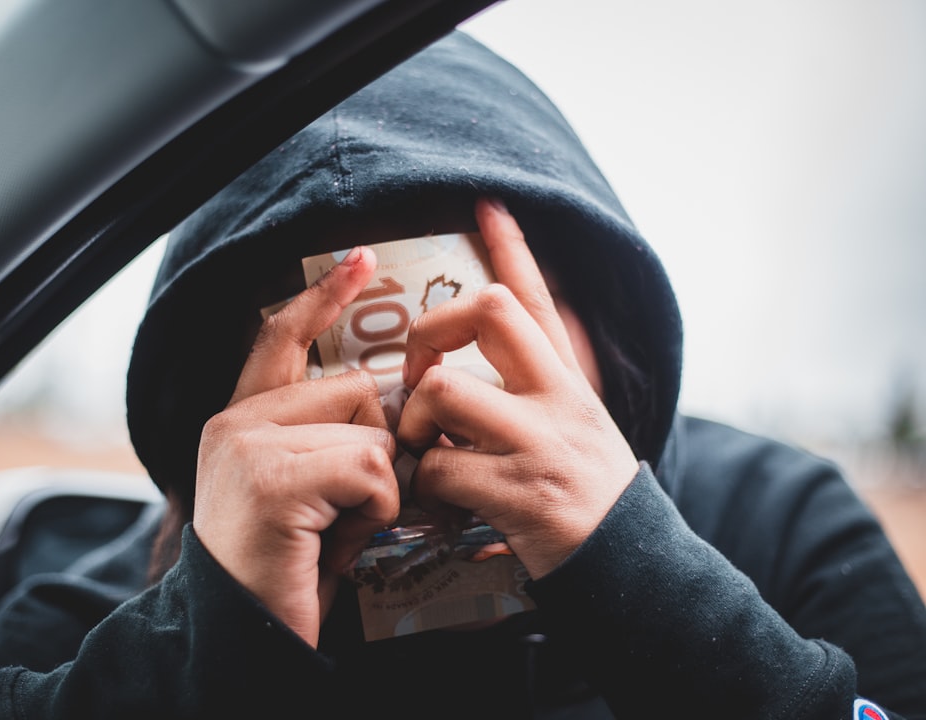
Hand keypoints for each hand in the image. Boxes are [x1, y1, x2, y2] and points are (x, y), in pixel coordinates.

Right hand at [193, 247, 400, 646]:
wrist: (244, 636)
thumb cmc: (287, 565)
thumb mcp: (306, 488)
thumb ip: (330, 436)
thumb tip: (392, 399)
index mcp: (241, 418)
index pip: (282, 337)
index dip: (322, 297)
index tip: (360, 258)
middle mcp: (235, 421)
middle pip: (358, 389)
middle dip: (376, 447)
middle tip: (347, 507)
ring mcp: (247, 445)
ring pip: (369, 429)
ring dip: (375, 488)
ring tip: (335, 527)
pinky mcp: (270, 478)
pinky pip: (369, 466)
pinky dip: (375, 510)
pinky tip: (338, 540)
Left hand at [397, 198, 639, 578]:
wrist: (628, 561)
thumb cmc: (587, 490)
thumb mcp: (577, 421)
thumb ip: (538, 380)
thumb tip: (496, 336)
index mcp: (567, 379)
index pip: (538, 298)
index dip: (511, 249)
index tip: (486, 205)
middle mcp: (557, 399)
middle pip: (488, 313)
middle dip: (431, 331)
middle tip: (418, 373)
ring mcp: (538, 444)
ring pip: (445, 391)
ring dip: (413, 422)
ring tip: (420, 447)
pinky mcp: (517, 494)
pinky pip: (437, 466)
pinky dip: (421, 481)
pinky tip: (435, 495)